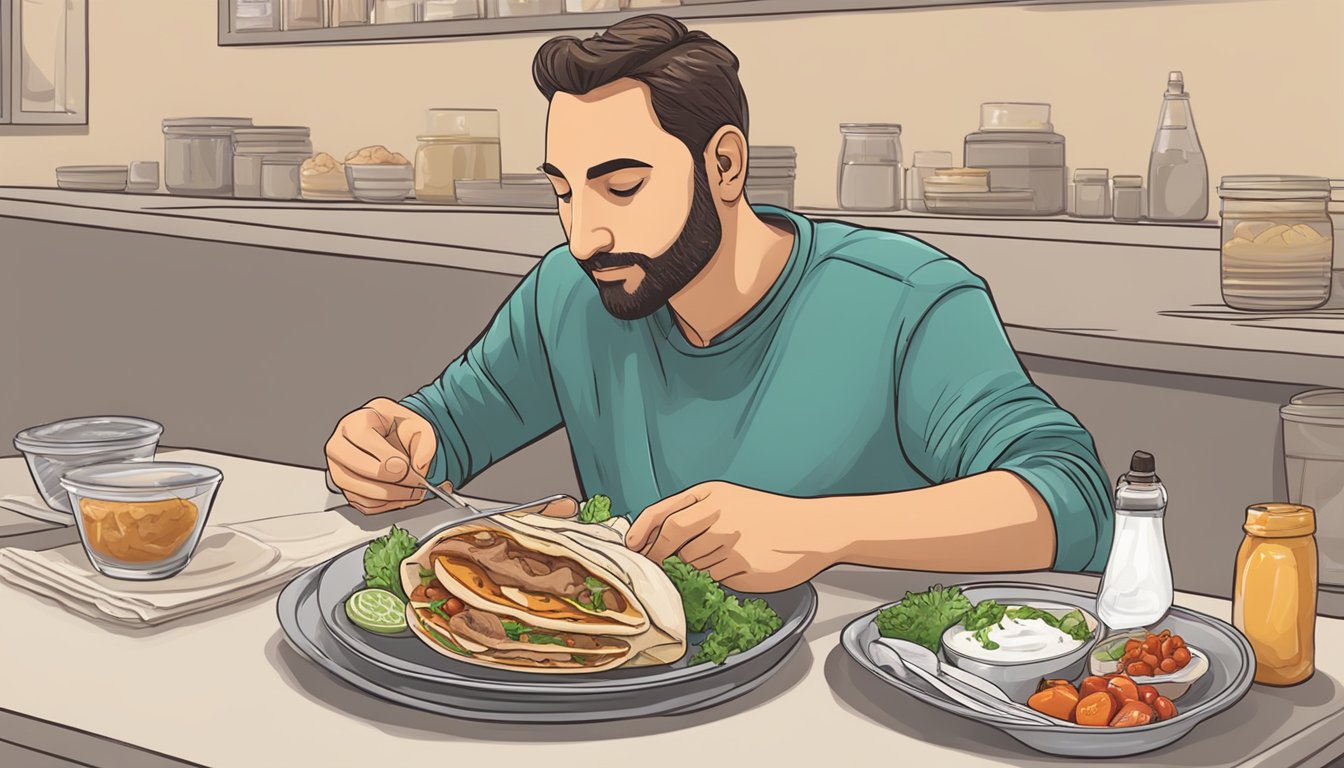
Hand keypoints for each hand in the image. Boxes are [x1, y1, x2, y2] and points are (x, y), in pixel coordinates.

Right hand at [325, 398, 437, 514]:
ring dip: (392, 496)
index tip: (406, 466)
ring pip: (360, 491)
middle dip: (392, 480)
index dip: (386, 456)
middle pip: (358, 469)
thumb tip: (419, 465)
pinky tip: (401, 495)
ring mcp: (338, 469)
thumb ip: (426, 442)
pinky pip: (364, 504)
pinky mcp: (345, 489)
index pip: (362, 439)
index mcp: (355, 423)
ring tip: (413, 490)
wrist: (393, 439)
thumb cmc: (400, 430)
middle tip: (414, 481)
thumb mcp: (418, 426)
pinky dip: (386, 505)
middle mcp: (339, 446)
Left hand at [624, 481, 840, 592]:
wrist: (811, 530)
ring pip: (691, 561)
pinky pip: (713, 578)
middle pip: (671, 537)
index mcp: (713, 494)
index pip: (664, 512)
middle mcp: (719, 514)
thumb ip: (696, 512)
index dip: (641, 531)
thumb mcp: (731, 500)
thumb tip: (654, 538)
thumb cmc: (769, 517)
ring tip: (713, 561)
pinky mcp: (741, 566)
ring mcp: (730, 541)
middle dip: (658, 554)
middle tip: (656, 565)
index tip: (631, 545)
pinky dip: (714, 577)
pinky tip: (731, 567)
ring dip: (691, 567)